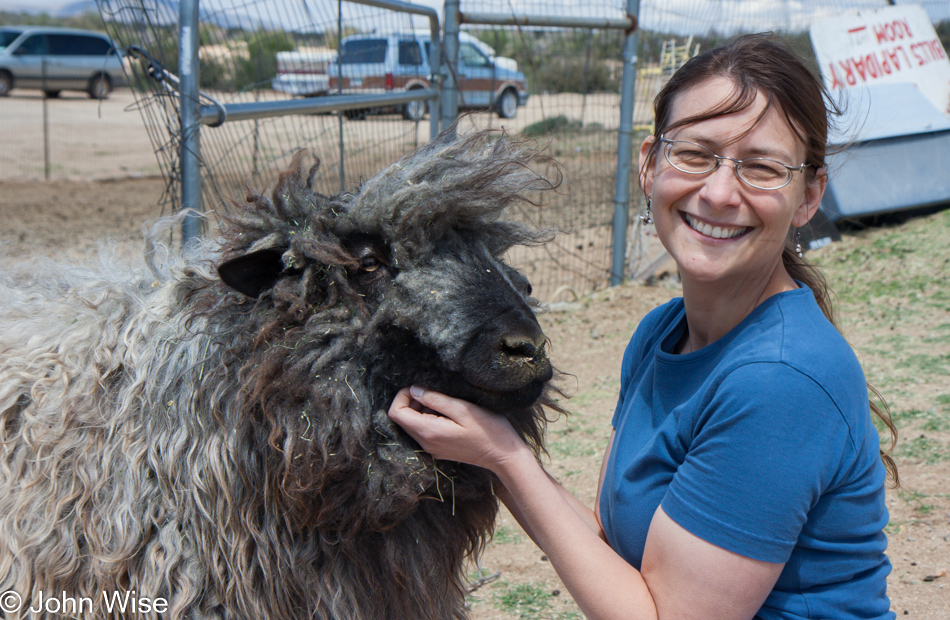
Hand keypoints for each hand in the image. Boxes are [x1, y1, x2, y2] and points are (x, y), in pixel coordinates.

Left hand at [387, 386, 531, 471]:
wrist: (503, 456)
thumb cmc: (488, 430)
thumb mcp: (463, 409)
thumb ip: (435, 399)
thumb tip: (414, 390)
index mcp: (428, 432)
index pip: (396, 413)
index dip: (402, 396)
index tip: (419, 388)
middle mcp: (426, 443)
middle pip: (402, 419)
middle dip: (412, 401)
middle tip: (434, 393)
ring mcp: (432, 449)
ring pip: (413, 425)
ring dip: (422, 409)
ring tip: (444, 403)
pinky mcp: (439, 449)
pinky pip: (424, 431)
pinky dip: (429, 418)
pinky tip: (448, 414)